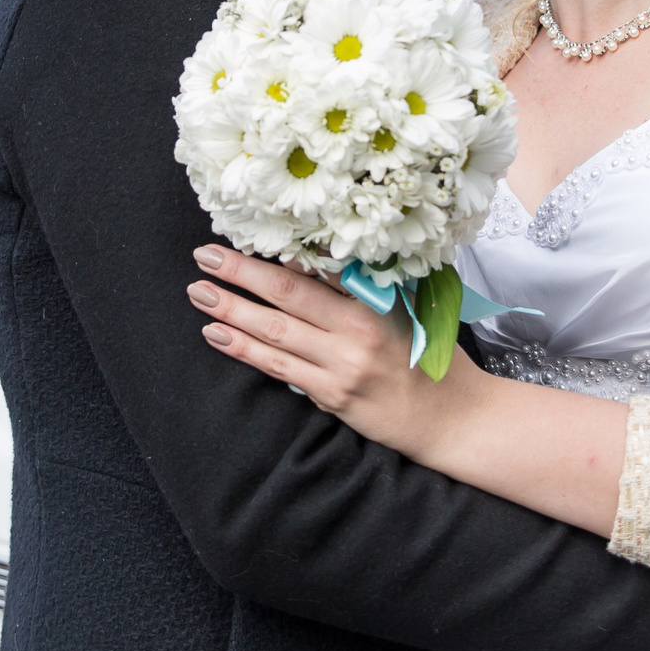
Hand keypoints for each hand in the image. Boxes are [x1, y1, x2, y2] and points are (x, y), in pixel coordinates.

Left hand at [189, 245, 471, 459]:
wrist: (450, 417)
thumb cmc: (428, 359)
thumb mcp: (406, 311)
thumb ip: (365, 287)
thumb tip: (309, 262)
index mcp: (377, 301)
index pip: (321, 268)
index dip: (280, 252)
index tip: (247, 234)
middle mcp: (358, 331)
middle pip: (288, 294)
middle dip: (241, 272)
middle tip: (205, 255)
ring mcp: (342, 365)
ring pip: (274, 331)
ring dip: (231, 309)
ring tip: (199, 292)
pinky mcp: (332, 395)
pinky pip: (277, 367)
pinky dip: (243, 349)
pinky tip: (217, 333)